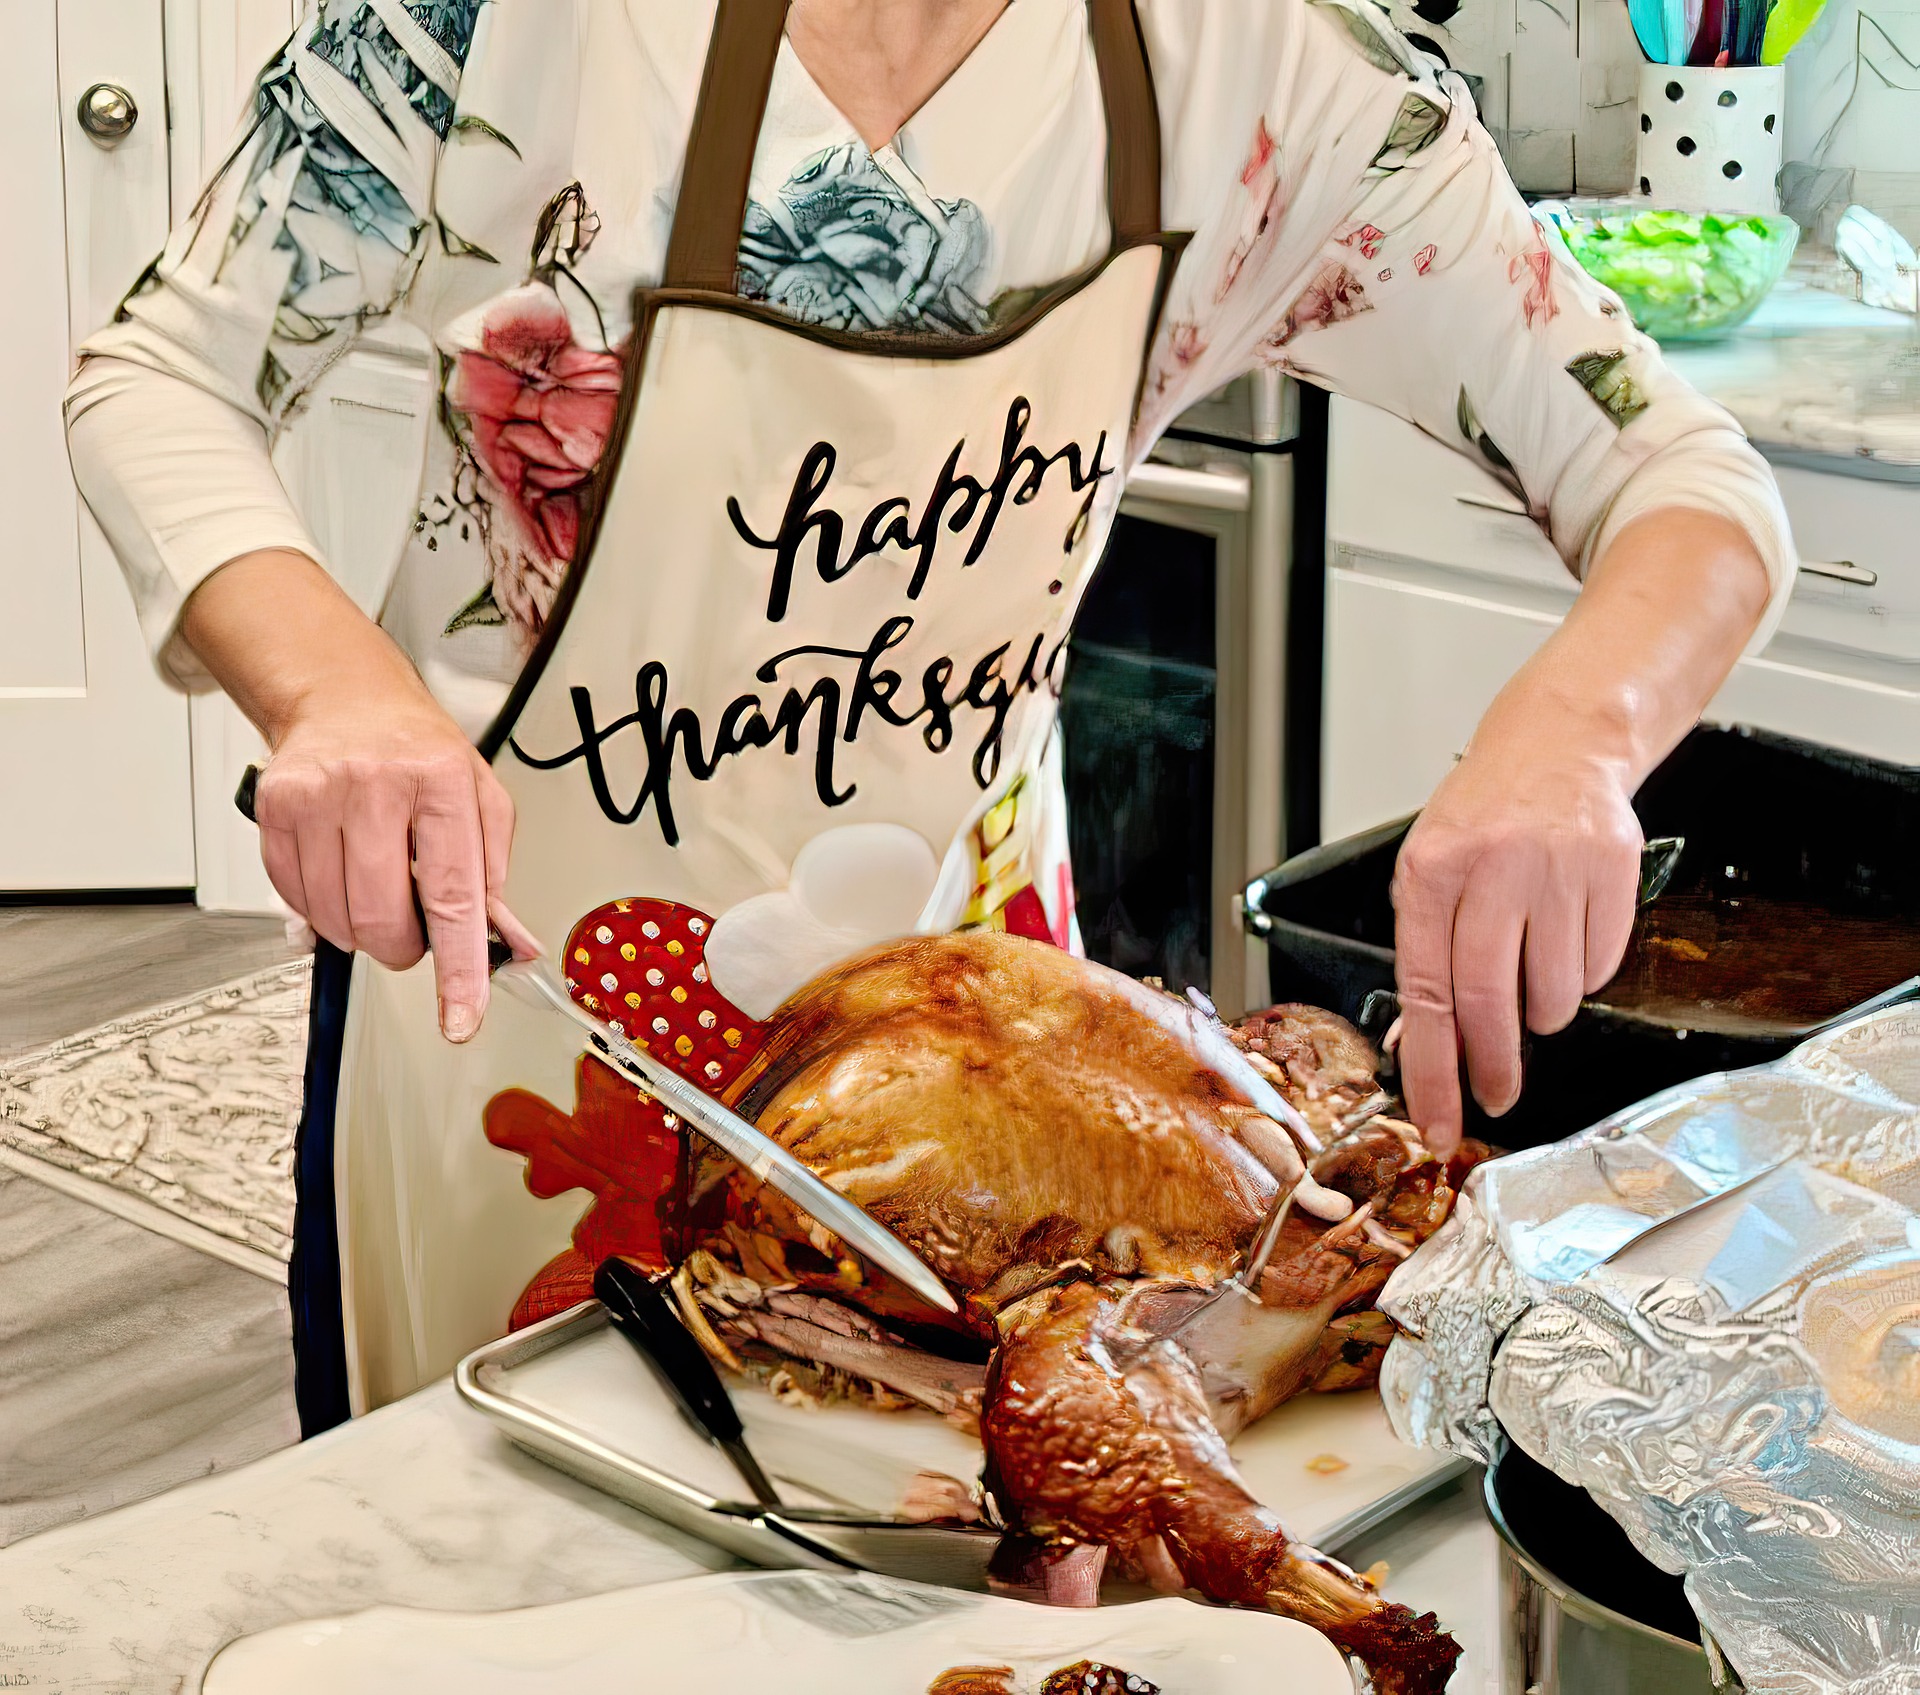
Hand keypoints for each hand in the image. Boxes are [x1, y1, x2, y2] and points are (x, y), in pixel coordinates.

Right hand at [254, 678, 539, 1039]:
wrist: (347, 697)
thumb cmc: (418, 752)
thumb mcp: (480, 799)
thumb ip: (495, 877)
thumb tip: (512, 946)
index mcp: (443, 781)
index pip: (455, 896)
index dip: (458, 967)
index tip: (461, 1016)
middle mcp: (377, 784)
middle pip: (384, 918)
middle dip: (402, 946)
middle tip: (412, 924)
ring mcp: (319, 795)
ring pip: (334, 918)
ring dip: (358, 929)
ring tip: (375, 888)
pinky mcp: (275, 807)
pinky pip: (293, 899)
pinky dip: (319, 909)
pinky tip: (339, 875)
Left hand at [1391, 741, 1641, 1154]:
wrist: (1559, 742)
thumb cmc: (1484, 813)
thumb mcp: (1428, 867)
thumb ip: (1424, 950)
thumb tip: (1419, 1044)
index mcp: (1432, 871)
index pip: (1426, 992)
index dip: (1433, 1068)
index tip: (1438, 1118)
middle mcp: (1493, 868)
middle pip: (1491, 1002)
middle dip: (1493, 1067)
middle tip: (1497, 1093)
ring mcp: (1558, 868)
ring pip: (1553, 994)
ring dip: (1541, 1011)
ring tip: (1531, 972)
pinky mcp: (1613, 871)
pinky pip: (1598, 967)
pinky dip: (1580, 974)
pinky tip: (1565, 935)